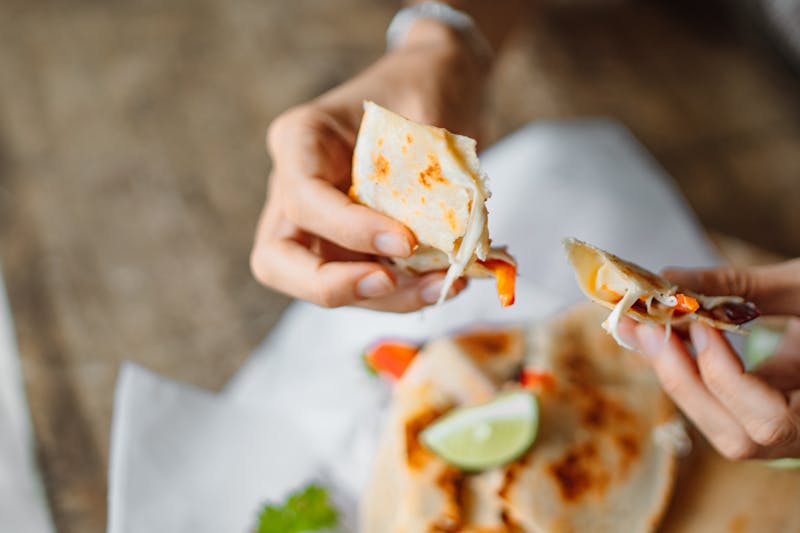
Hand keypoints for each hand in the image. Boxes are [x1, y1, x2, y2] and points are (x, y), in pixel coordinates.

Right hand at [251, 21, 484, 310]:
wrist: (440, 86)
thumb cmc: (427, 83)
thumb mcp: (431, 107)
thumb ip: (430, 167)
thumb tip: (450, 233)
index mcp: (302, 139)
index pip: (302, 197)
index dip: (348, 228)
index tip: (407, 240)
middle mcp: (297, 187)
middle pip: (276, 260)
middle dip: (329, 286)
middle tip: (388, 282)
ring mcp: (320, 224)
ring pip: (323, 285)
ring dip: (384, 299)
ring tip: (445, 284)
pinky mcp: (352, 247)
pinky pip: (366, 284)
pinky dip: (404, 294)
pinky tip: (446, 282)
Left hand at [620, 259, 799, 459]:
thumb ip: (739, 288)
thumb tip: (669, 277)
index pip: (770, 422)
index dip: (727, 378)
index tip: (700, 327)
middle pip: (737, 439)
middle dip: (684, 382)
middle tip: (646, 327)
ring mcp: (787, 436)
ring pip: (723, 431)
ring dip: (678, 380)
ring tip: (645, 330)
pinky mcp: (765, 421)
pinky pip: (721, 412)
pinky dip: (690, 377)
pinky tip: (664, 341)